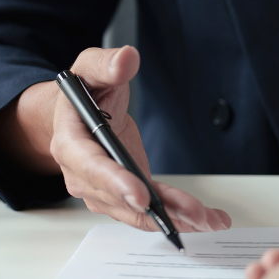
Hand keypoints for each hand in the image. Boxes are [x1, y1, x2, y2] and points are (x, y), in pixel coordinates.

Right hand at [0, 45, 230, 232]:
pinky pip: (151, 210)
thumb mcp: (90, 69)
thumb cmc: (84, 92)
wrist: (77, 115)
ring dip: (175, 218)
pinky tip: (208, 219)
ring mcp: (103, 190)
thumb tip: (126, 58)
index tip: (141, 196)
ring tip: (208, 221)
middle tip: (192, 215)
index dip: (115, 182)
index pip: (91, 166)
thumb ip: (106, 65)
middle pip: (120, 197)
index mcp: (70, 142)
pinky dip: (178, 215)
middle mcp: (83, 175)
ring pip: (138, 211)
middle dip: (157, 209)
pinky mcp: (125, 195)